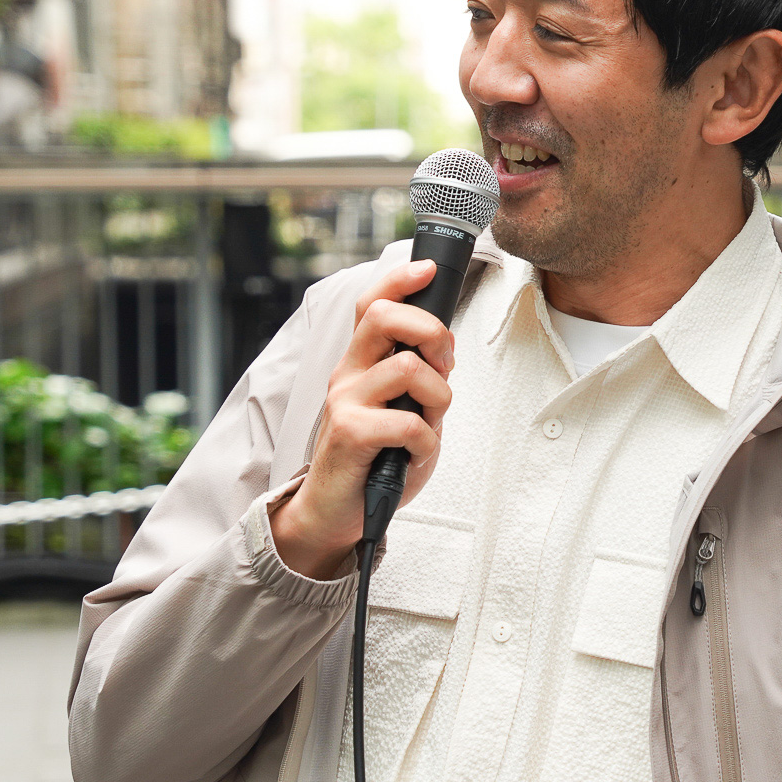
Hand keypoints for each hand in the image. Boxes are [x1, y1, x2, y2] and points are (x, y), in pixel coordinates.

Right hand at [270, 260, 454, 579]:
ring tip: (431, 422)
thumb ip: (419, 379)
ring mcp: (345, 402)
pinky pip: (408, 422)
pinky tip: (417, 454)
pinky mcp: (350, 434)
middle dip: (430, 330)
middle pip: (382, 316)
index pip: (371, 303)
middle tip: (445, 364)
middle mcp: (347, 374)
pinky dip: (427, 440)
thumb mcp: (402, 410)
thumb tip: (444, 347)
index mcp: (360, 363)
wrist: (336, 512)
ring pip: (406, 367)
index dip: (399, 279)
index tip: (427, 270)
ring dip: (438, 395)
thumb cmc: (374, 461)